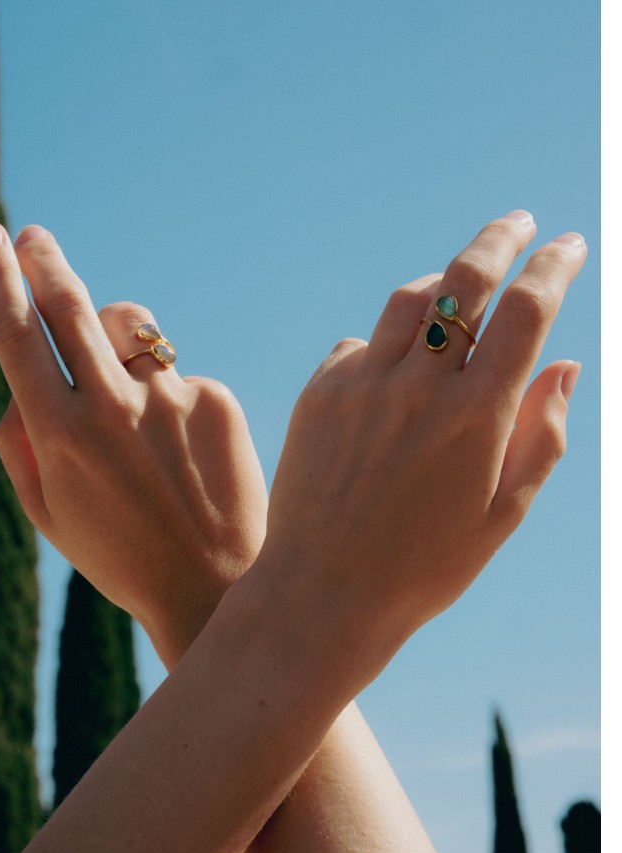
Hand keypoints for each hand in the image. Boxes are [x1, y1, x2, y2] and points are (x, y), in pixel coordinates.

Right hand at [0, 224, 266, 667]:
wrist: (213, 586)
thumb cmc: (120, 552)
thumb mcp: (49, 513)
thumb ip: (19, 443)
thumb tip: (17, 381)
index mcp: (58, 435)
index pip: (17, 336)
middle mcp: (111, 407)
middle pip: (72, 306)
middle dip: (46, 263)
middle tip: (34, 237)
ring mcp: (168, 398)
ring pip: (133, 328)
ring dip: (117, 334)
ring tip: (123, 378)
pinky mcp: (216, 399)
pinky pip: (179, 374)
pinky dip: (170, 397)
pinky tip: (183, 449)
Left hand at [258, 212, 584, 686]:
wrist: (323, 595)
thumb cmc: (424, 566)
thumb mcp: (503, 513)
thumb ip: (543, 434)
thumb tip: (568, 363)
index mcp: (477, 416)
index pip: (527, 310)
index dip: (555, 266)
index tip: (570, 245)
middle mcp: (418, 387)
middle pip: (465, 279)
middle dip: (501, 237)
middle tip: (519, 223)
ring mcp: (360, 385)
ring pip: (407, 298)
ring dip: (440, 282)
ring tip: (457, 287)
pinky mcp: (317, 394)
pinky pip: (358, 343)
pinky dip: (384, 340)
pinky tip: (393, 362)